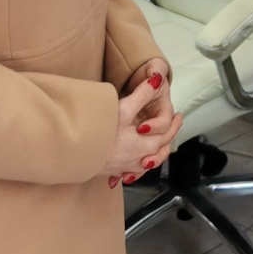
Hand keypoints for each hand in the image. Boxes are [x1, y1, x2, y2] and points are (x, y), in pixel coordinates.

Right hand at [102, 62, 182, 186]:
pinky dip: (139, 166)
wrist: (74, 153)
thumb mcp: (123, 109)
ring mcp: (125, 168)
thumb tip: (157, 80)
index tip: (178, 116)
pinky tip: (136, 163)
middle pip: (160, 151)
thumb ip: (142, 94)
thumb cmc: (100, 131)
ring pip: (148, 164)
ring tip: (157, 145)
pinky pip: (133, 171)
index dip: (174, 124)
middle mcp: (138, 160)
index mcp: (144, 145)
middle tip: (172, 127)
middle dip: (168, 139)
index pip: (166, 135)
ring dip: (155, 154)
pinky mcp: (112, 172)